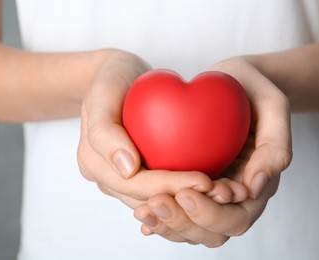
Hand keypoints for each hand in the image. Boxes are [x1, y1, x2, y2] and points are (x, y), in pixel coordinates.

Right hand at [77, 51, 213, 203]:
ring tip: (224, 191)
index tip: (205, 181)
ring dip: (190, 200)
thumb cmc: (110, 79)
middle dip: (186, 198)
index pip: (135, 185)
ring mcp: (124, 178)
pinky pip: (164, 187)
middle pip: (150, 199)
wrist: (116, 75)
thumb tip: (127, 169)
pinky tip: (215, 182)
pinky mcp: (141, 172)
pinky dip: (187, 188)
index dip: (170, 186)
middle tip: (223, 191)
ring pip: (158, 200)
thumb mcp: (102, 93)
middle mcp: (108, 178)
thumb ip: (105, 130)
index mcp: (94, 164)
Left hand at [133, 55, 291, 246]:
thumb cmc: (253, 91)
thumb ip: (275, 145)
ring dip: (168, 225)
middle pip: (212, 232)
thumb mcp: (272, 106)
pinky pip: (180, 211)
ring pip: (193, 228)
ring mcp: (215, 195)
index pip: (237, 217)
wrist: (236, 85)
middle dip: (183, 223)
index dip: (210, 213)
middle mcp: (237, 198)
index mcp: (258, 185)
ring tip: (143, 210)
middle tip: (155, 202)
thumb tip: (255, 186)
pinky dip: (162, 216)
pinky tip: (142, 210)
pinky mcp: (197, 186)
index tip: (185, 193)